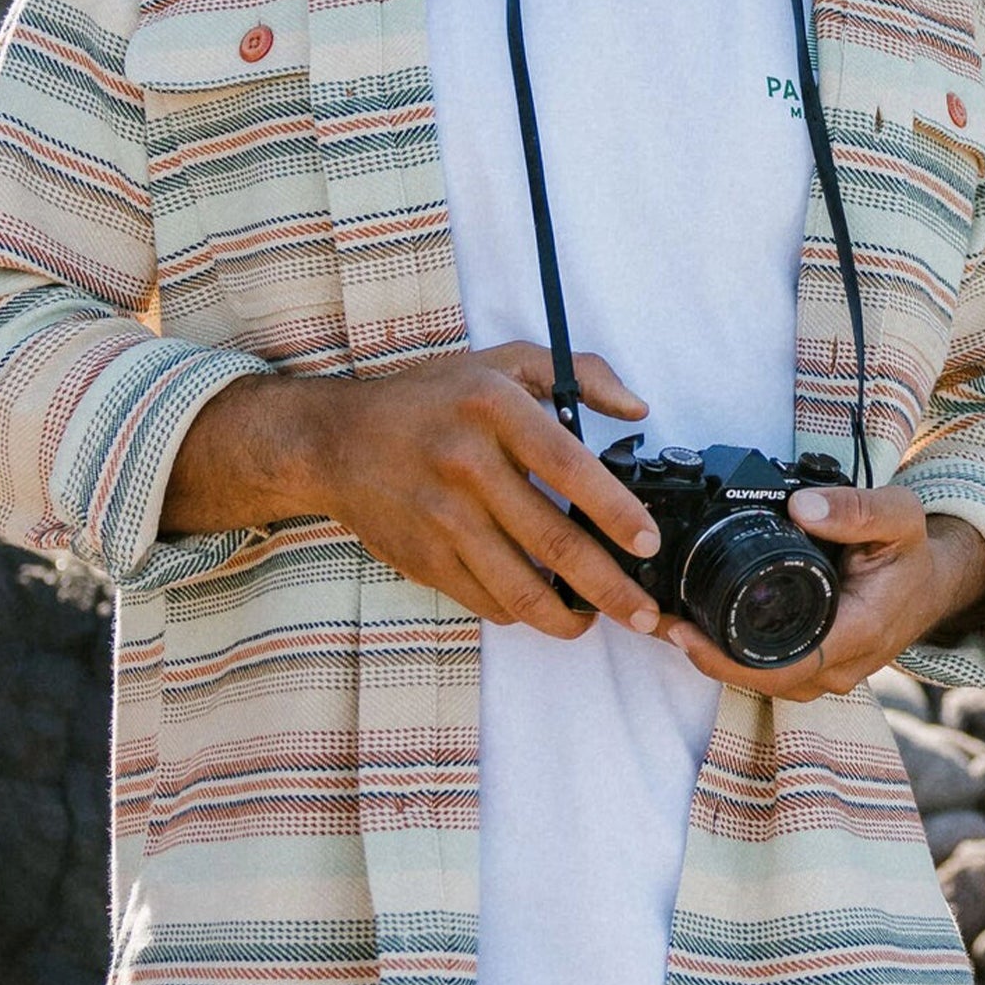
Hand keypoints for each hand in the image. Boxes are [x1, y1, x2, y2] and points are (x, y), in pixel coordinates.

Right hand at [304, 342, 662, 637]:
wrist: (335, 441)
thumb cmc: (430, 399)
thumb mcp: (503, 362)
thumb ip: (580, 374)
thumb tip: (637, 408)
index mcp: (494, 409)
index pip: (569, 466)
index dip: (615, 510)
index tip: (648, 541)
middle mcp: (467, 465)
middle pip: (553, 541)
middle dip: (610, 588)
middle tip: (644, 613)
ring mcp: (441, 518)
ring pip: (519, 587)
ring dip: (568, 617)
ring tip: (598, 622)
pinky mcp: (424, 558)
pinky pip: (485, 600)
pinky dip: (521, 612)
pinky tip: (543, 608)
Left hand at [658, 485, 984, 702]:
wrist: (932, 582)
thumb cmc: (911, 552)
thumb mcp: (898, 515)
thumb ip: (854, 508)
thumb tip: (801, 506)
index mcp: (857, 632)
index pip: (782, 664)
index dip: (727, 657)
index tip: (684, 631)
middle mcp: (840, 666)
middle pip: (761, 679)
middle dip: (706, 656)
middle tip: (659, 621)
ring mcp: (828, 673)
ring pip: (761, 680)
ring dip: (714, 657)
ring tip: (667, 623)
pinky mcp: (816, 668)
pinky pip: (768, 671)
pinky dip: (732, 654)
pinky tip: (699, 628)